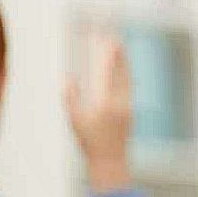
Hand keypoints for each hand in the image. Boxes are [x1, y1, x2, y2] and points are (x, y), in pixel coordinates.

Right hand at [65, 39, 132, 192]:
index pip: (108, 73)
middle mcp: (120, 102)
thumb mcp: (75, 120)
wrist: (110, 161)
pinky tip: (123, 68)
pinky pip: (129, 86)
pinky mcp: (130, 110)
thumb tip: (67, 78)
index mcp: (106, 103)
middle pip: (120, 72)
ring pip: (127, 78)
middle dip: (117, 53)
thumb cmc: (89, 142)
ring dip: (123, 61)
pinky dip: (125, 74)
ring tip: (119, 46)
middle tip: (114, 35)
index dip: (108, 55)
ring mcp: (128, 106)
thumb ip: (71, 98)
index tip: (108, 39)